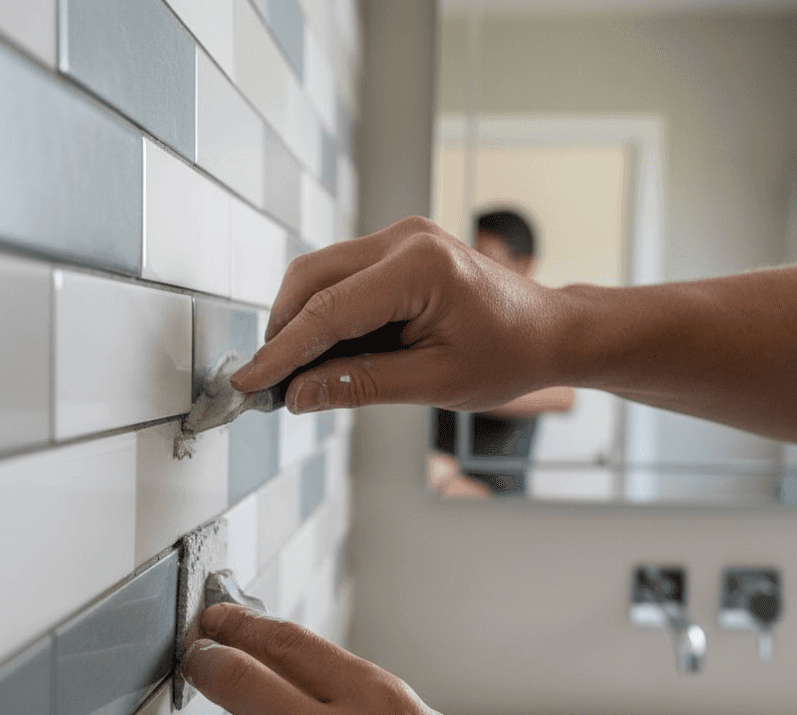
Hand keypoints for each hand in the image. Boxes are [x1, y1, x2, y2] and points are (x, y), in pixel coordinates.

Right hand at [228, 216, 570, 414]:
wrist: (547, 331)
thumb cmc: (507, 357)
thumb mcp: (432, 382)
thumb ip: (358, 386)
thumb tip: (296, 395)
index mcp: (418, 268)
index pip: (328, 312)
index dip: (282, 352)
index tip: (249, 384)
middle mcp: (403, 239)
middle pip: (311, 280)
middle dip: (283, 333)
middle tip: (267, 385)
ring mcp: (399, 237)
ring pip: (320, 276)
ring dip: (301, 325)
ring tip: (296, 376)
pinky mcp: (398, 248)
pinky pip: (343, 278)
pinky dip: (326, 317)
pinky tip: (327, 355)